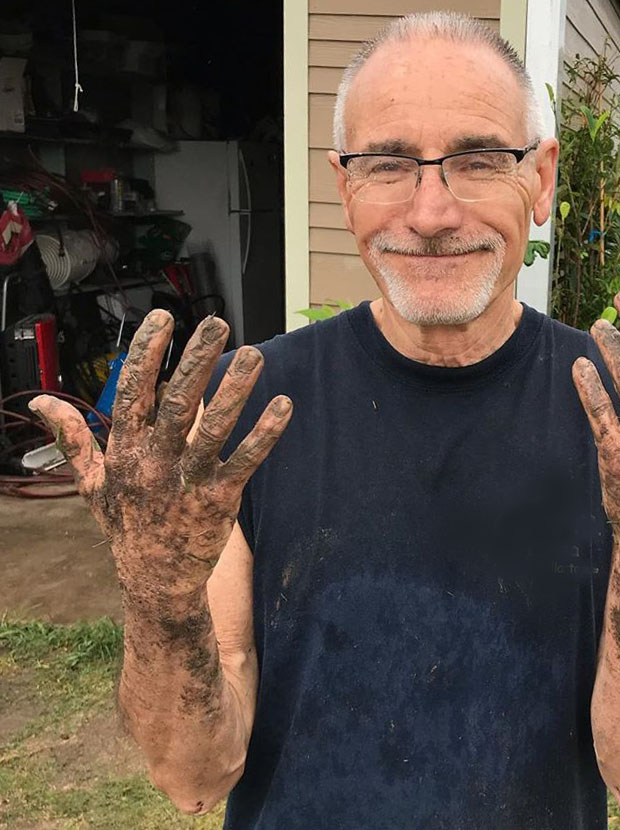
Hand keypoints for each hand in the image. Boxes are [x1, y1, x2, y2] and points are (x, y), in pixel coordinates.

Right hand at [27, 311, 292, 598]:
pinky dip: (265, 434)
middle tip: (218, 324)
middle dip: (197, 360)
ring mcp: (189, 481)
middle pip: (178, 402)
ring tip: (255, 353)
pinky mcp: (220, 499)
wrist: (155, 580)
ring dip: (236, 389)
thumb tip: (42, 402)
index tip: (164, 317)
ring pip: (214, 428)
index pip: (134, 392)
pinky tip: (283, 405)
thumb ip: (72, 439)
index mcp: (125, 451)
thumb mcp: (92, 483)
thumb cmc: (126, 525)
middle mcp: (156, 462)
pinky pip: (245, 461)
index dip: (148, 353)